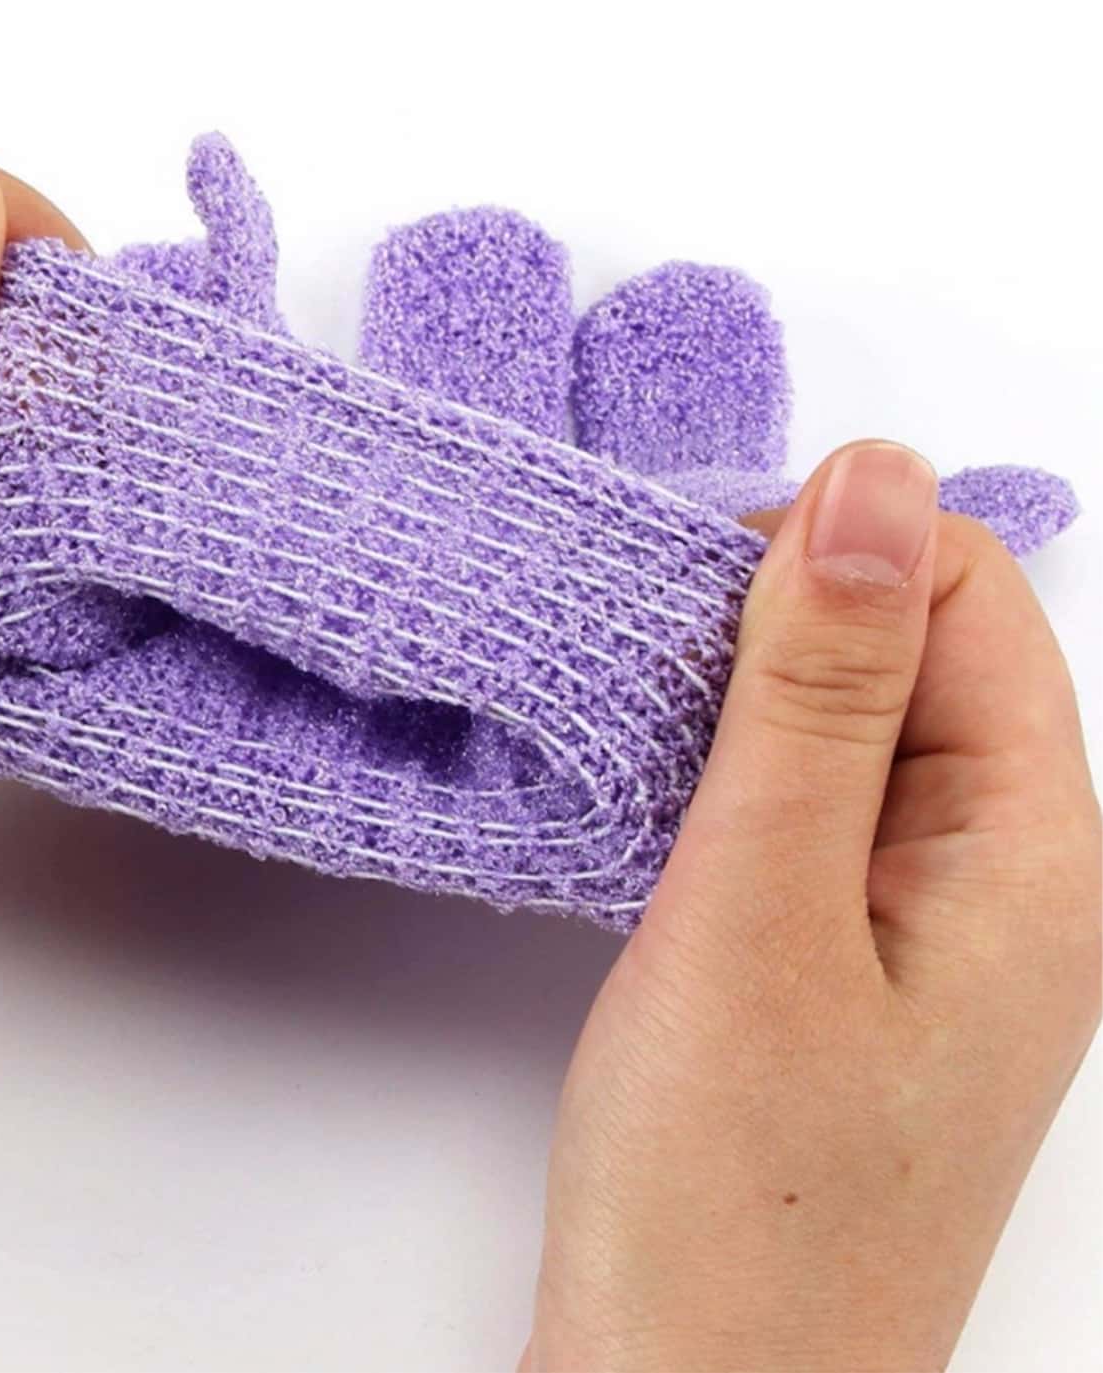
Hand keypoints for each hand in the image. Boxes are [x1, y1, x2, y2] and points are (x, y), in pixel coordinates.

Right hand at [527, 441, 1099, 1371]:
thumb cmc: (732, 1201)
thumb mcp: (761, 908)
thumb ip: (819, 688)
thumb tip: (869, 477)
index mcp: (1037, 850)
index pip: (963, 587)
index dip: (827, 555)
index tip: (690, 610)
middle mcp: (1012, 875)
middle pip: (917, 645)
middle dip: (780, 626)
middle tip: (651, 693)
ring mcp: (936, 924)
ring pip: (855, 722)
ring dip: (745, 702)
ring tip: (641, 752)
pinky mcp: (858, 962)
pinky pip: (817, 804)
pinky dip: (734, 775)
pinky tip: (662, 813)